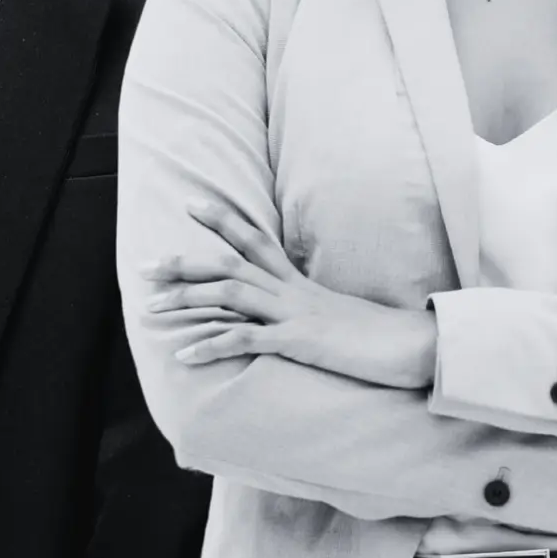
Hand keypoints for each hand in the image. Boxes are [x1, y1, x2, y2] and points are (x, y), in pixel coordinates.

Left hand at [142, 199, 435, 389]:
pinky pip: (246, 339)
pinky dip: (211, 344)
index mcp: (298, 281)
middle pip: (228, 263)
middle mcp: (291, 290)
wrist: (413, 346)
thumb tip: (284, 313)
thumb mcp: (334, 314)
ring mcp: (294, 313)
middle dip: (183, 264)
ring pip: (229, 295)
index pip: (254, 237)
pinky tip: (183, 354)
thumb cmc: (375, 336)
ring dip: (185, 302)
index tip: (190, 203)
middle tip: (143, 268)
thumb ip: (306, 307)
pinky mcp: (298, 340)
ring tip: (149, 311)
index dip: (222, 218)